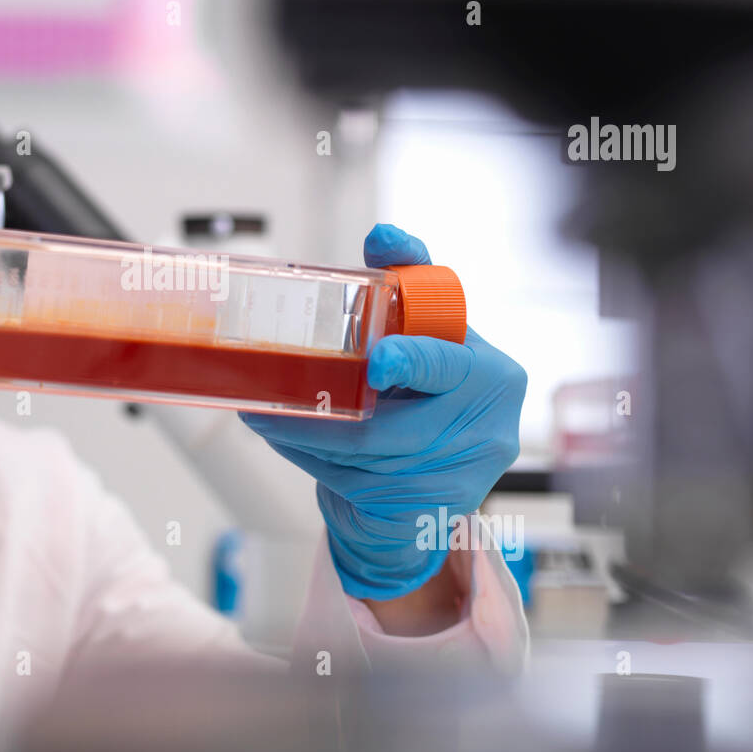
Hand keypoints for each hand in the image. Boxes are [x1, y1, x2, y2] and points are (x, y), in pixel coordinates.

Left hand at [239, 223, 526, 600]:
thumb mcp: (433, 337)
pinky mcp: (424, 513)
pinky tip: (284, 437)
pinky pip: (352, 483)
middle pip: (391, 427)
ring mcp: (456, 480)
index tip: (378, 362)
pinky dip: (310, 457)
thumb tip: (383, 238)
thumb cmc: (430, 393)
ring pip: (362, 456)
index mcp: (492, 374)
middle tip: (268, 402)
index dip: (413, 361)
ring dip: (302, 434)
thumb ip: (411, 286)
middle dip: (324, 417)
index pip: (447, 363)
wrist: (435, 480)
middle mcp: (485, 431)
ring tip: (260, 413)